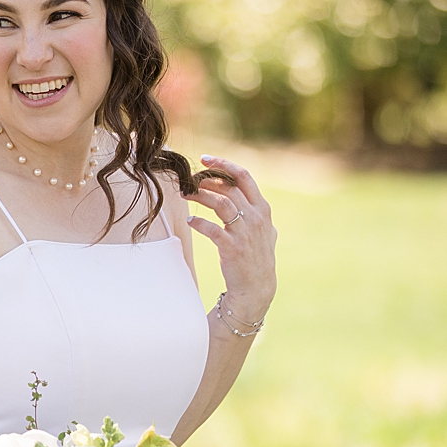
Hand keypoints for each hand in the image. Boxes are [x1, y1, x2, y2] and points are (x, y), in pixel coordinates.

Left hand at [186, 155, 277, 321]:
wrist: (256, 287)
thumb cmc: (255, 257)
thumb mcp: (263, 230)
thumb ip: (255, 213)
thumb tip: (242, 196)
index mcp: (263, 209)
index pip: (244, 177)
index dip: (224, 164)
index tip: (205, 159)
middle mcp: (256, 217)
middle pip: (228, 188)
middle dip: (205, 180)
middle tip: (188, 180)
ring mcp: (245, 232)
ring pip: (220, 204)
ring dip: (199, 196)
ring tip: (184, 195)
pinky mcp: (233, 248)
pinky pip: (212, 229)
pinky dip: (199, 223)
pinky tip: (190, 221)